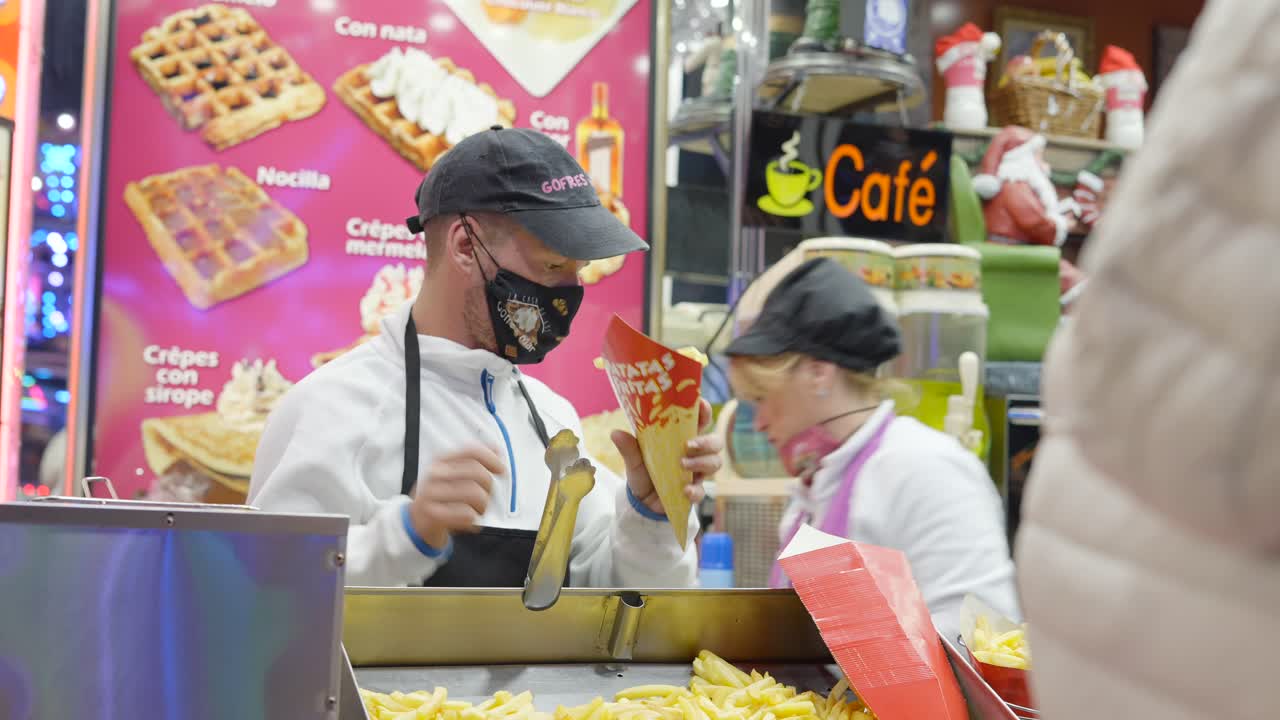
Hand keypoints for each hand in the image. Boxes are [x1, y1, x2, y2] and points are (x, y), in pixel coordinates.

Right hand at [408, 446, 503, 550]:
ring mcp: (433, 493)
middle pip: (478, 473)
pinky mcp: (433, 514)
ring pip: (475, 494)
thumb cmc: (441, 497)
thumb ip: (473, 461)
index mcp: (442, 460)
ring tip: (476, 511)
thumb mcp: (452, 474)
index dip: (491, 459)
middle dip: (489, 488)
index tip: (501, 470)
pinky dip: (473, 520)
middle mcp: (436, 474)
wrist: (416, 522)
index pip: (471, 451)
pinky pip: (466, 514)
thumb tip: (497, 449)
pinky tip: (467, 521)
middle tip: (485, 498)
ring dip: (482, 506)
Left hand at [612, 397, 722, 515]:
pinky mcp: (694, 492)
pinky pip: (702, 491)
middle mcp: (694, 454)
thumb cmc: (643, 472)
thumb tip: (615, 433)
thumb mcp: (634, 460)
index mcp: (682, 439)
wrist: (641, 502)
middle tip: (689, 445)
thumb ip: (629, 447)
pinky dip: (695, 490)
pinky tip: (685, 490)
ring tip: (683, 465)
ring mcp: (697, 473)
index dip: (704, 411)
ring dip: (702, 463)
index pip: (700, 421)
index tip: (701, 405)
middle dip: (707, 442)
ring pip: (715, 463)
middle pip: (715, 442)